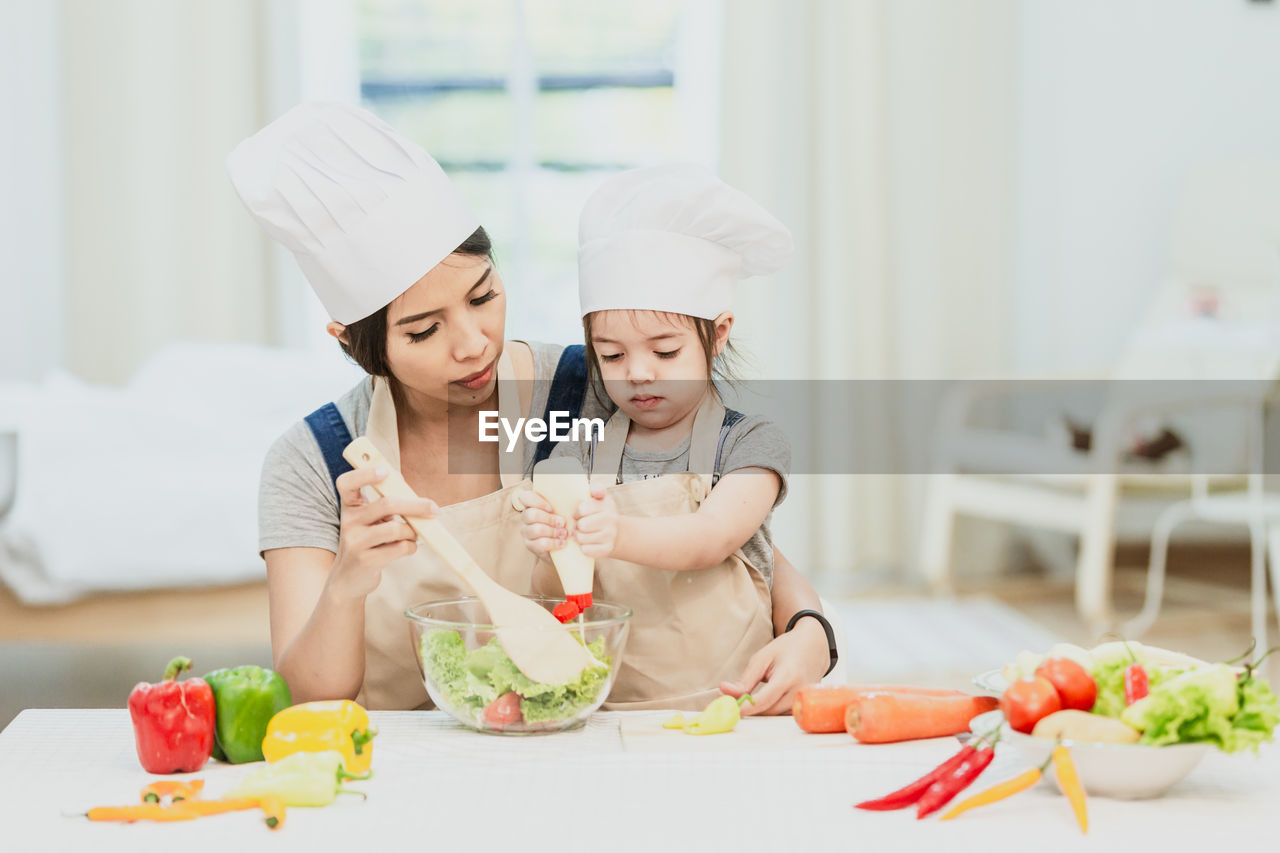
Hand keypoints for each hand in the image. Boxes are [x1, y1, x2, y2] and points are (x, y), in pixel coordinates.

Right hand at [328, 466, 437, 600]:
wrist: (348, 579)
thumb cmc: (366, 542)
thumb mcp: (368, 520)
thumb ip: (384, 504)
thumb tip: (406, 486)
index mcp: (350, 507)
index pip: (347, 483)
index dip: (364, 474)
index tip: (385, 471)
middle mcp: (349, 522)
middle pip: (386, 504)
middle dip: (415, 505)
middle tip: (433, 508)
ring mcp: (356, 542)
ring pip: (396, 529)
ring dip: (412, 531)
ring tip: (413, 534)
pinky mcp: (366, 560)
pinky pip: (399, 548)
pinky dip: (411, 547)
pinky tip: (407, 547)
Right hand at [517, 489, 567, 555]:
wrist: (564, 547)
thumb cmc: (564, 524)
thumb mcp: (564, 511)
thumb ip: (564, 504)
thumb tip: (578, 499)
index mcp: (532, 505)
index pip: (525, 497)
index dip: (537, 501)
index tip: (551, 508)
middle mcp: (526, 518)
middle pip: (531, 514)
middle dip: (549, 519)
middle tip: (563, 523)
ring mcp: (526, 532)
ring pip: (536, 530)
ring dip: (553, 531)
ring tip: (564, 534)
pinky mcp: (530, 545)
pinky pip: (540, 544)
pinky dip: (553, 543)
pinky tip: (562, 543)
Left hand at [573, 487, 618, 558]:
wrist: (616, 533)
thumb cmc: (602, 514)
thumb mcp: (600, 498)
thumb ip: (597, 489)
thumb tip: (596, 492)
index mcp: (607, 505)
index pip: (582, 509)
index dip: (577, 513)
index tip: (579, 514)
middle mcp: (611, 520)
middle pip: (582, 525)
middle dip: (577, 525)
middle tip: (580, 525)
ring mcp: (610, 535)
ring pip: (582, 538)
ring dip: (579, 537)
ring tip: (583, 534)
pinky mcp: (607, 549)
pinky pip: (586, 550)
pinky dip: (583, 547)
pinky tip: (588, 543)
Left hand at [719, 617, 829, 714]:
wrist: (814, 647)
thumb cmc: (787, 649)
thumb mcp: (763, 658)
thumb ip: (746, 679)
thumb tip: (725, 692)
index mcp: (788, 677)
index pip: (764, 699)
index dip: (745, 707)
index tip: (728, 708)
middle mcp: (799, 692)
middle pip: (768, 710)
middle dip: (747, 708)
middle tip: (727, 700)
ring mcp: (803, 701)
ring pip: (774, 715)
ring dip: (756, 710)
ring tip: (742, 697)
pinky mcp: (803, 706)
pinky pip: (781, 713)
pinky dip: (767, 709)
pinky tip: (757, 700)